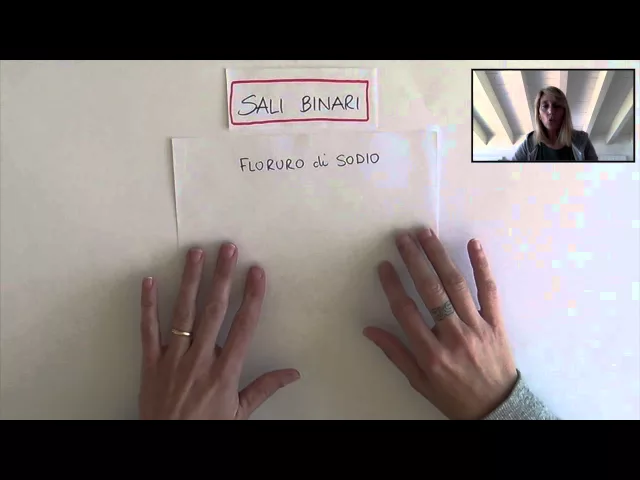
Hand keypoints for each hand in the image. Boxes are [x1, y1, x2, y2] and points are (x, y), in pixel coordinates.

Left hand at [138, 243, 299, 419]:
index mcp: (224, 372)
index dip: (252, 296)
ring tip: (195, 254)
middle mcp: (199, 360)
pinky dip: (148, 305)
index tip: (256, 273)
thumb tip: (291, 374)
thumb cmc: (205, 430)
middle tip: (227, 249)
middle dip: (222, 277)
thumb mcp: (239, 413)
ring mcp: (172, 360)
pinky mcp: (150, 363)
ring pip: (183, 313)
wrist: (168, 448)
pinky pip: (147, 329)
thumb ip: (264, 388)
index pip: (243, 326)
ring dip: (190, 280)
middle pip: (213, 311)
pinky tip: (150, 282)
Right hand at [364, 228, 517, 419]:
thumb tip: (370, 330)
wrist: (498, 410)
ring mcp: (477, 327)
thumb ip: (396, 353)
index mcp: (431, 354)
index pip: (406, 312)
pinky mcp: (496, 323)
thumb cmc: (455, 396)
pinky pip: (489, 291)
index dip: (393, 286)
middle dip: (414, 261)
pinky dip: (481, 266)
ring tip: (426, 234)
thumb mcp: (420, 381)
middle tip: (402, 238)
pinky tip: (473, 244)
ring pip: (456, 285)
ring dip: (439, 256)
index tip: (384, 266)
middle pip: (431, 291)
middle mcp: (453, 336)